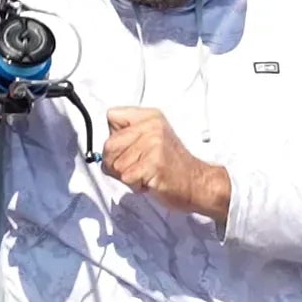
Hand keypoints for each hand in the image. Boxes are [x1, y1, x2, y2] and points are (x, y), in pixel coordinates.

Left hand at [101, 106, 231, 223]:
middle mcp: (151, 126)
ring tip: (147, 174)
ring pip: (115, 165)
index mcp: (150, 116)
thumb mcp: (152, 139)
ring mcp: (153, 143)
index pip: (112, 116)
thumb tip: (103, 150)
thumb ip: (128, 137)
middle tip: (136, 168)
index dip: (114, 138)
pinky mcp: (154, 163)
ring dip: (128, 176)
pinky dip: (135, 185)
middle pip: (108, 145)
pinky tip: (151, 181)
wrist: (198, 183)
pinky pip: (126, 177)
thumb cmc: (172, 166)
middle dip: (116, 163)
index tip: (128, 149)